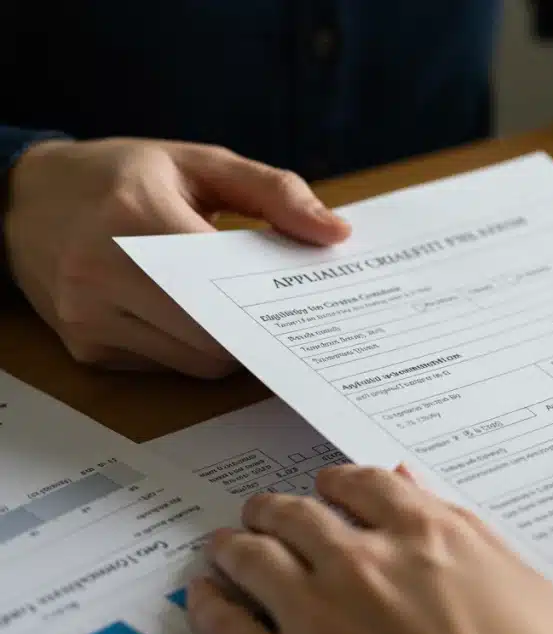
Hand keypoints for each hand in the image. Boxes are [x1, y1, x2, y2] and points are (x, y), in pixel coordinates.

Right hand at [4, 137, 350, 377]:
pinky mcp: (85, 349)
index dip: (272, 294)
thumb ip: (274, 192)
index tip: (309, 293)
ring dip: (228, 341)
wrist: (21, 198)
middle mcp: (101, 274)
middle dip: (256, 325)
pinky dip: (189, 346)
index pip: (226, 279)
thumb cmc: (119, 175)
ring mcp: (88, 318)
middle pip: (217, 335)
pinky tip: (188, 312)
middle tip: (283, 307)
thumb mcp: (199, 163)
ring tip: (233, 303)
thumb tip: (334, 233)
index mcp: (133, 216)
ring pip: (197, 362)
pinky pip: (166, 365)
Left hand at [186, 464, 552, 633]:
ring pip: (255, 556)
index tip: (332, 486)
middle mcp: (364, 562)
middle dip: (278, 508)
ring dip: (236, 543)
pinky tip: (202, 595)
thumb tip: (415, 486)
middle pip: (299, 513)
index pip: (364, 483)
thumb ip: (463, 528)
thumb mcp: (521, 579)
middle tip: (267, 510)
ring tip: (226, 543)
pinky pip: (228, 627)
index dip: (339, 480)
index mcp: (425, 533)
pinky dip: (208, 605)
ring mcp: (319, 614)